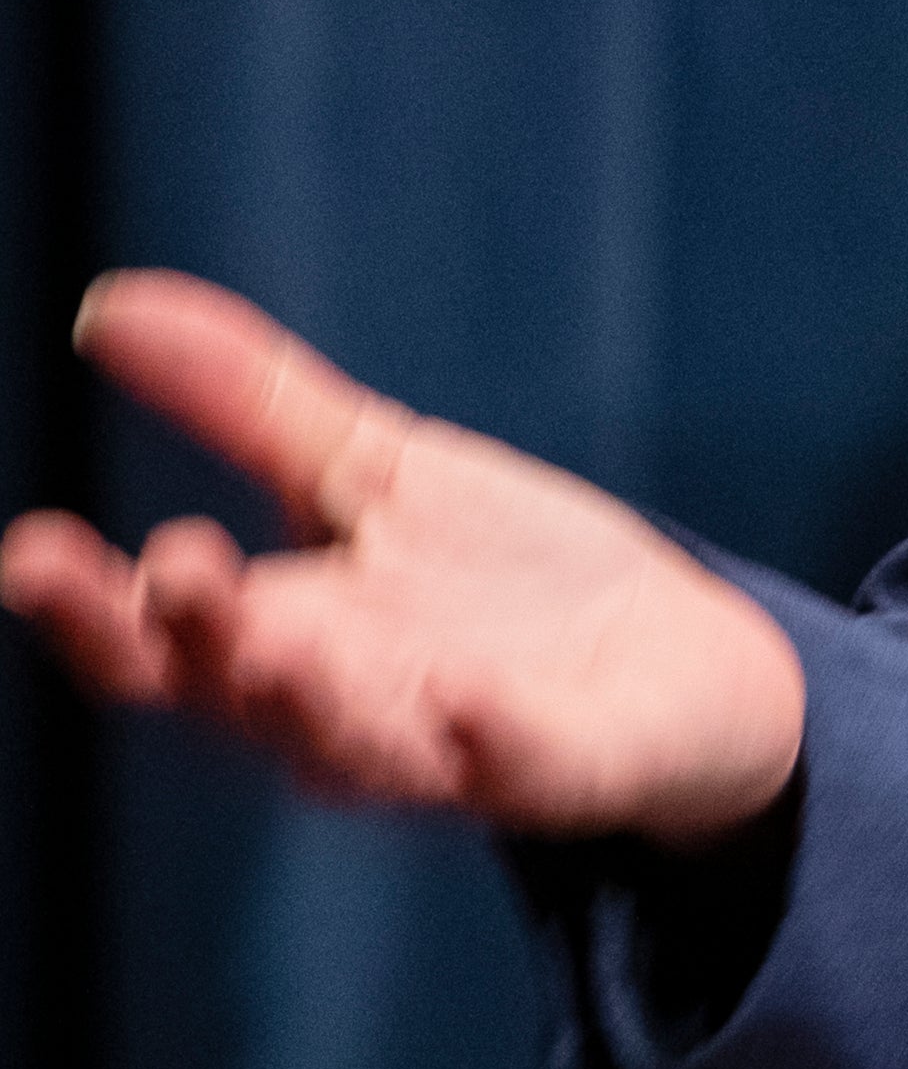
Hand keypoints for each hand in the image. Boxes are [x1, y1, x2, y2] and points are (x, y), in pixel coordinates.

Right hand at [0, 271, 803, 844]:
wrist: (682, 657)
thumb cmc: (499, 577)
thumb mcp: (370, 471)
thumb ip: (243, 403)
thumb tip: (107, 304)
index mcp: (279, 641)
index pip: (152, 639)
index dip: (86, 606)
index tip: (32, 548)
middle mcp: (340, 710)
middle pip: (233, 695)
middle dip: (195, 637)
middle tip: (171, 565)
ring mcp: (446, 747)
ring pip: (353, 745)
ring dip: (311, 700)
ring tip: (278, 643)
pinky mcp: (560, 764)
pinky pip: (514, 763)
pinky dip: (488, 737)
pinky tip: (470, 700)